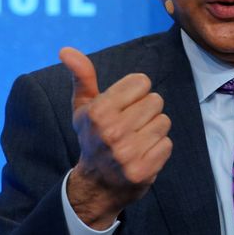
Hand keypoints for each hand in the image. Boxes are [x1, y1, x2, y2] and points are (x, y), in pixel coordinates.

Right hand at [59, 47, 172, 229]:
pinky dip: (158, 148)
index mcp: (98, 111)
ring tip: (136, 140)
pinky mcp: (143, 170)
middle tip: (130, 126)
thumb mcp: (83, 107)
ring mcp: (127, 153)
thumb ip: (82, 76)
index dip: (135, 92)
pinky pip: (167, 144)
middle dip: (146, 111)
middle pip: (156, 101)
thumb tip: (66, 50)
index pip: (141, 82)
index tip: (124, 106)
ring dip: (154, 129)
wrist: (96, 185)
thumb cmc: (93, 137)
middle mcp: (111, 132)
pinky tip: (143, 154)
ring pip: (164, 122)